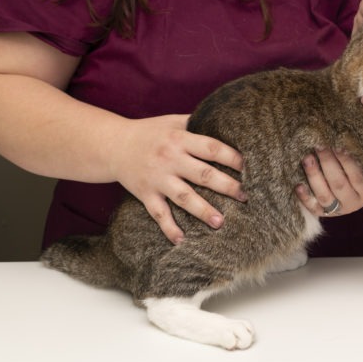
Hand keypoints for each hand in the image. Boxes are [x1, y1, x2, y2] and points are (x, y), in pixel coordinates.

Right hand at [111, 114, 245, 244]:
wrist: (112, 144)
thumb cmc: (150, 132)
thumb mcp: (173, 121)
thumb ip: (198, 123)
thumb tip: (228, 122)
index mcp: (180, 139)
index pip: (212, 148)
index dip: (232, 158)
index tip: (250, 168)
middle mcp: (170, 159)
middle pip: (202, 174)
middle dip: (227, 186)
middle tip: (246, 197)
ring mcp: (157, 178)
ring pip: (183, 197)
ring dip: (203, 210)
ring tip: (221, 222)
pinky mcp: (145, 194)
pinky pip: (158, 213)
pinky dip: (169, 228)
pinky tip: (181, 240)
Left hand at [295, 146, 362, 217]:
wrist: (349, 205)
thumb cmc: (354, 181)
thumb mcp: (362, 173)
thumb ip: (355, 161)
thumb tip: (340, 139)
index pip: (356, 176)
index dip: (346, 161)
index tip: (336, 145)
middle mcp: (351, 203)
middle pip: (339, 184)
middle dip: (328, 163)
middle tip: (319, 146)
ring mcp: (336, 211)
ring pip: (324, 195)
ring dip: (314, 175)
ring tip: (307, 159)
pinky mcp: (322, 214)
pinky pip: (313, 208)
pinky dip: (305, 197)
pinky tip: (298, 185)